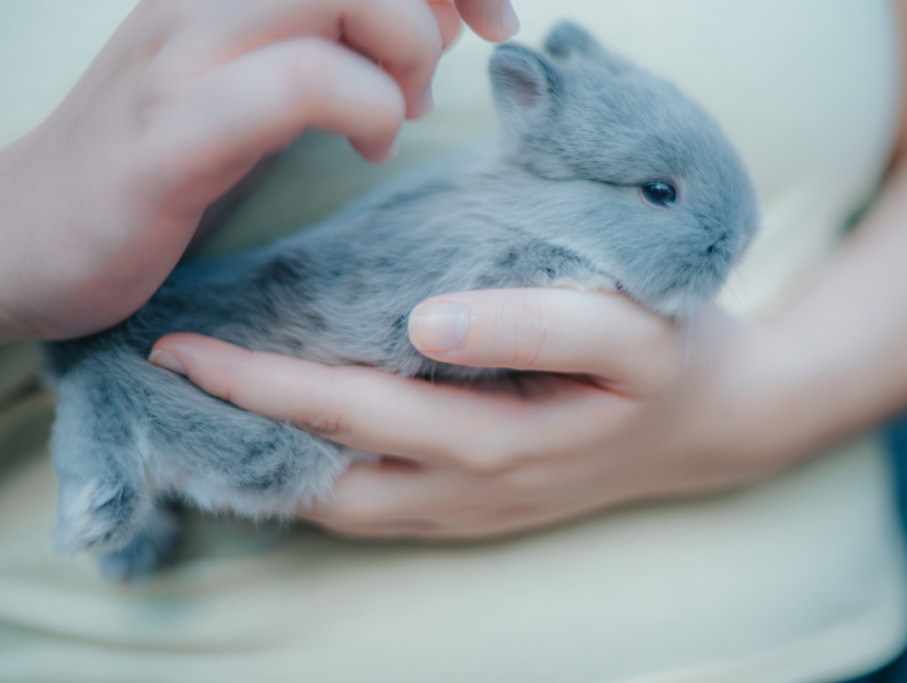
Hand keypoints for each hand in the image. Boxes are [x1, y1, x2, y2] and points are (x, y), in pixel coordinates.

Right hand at [0, 0, 518, 341]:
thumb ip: (338, 41)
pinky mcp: (171, 130)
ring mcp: (183, 55)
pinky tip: (364, 152)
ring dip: (403, 61)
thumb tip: (439, 21)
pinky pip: (299, 82)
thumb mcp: (261, 81)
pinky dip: (364, 111)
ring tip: (392, 122)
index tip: (496, 21)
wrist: (26, 231)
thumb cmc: (163, 157)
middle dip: (432, 14)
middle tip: (423, 90)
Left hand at [149, 289, 793, 539]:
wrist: (717, 425)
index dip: (266, 383)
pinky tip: (297, 446)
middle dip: (245, 424)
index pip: (356, 411)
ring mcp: (475, 512)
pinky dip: (322, 481)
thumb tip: (427, 321)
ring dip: (276, 462)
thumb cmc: (672, 358)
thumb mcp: (630, 329)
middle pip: (332, 469)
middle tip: (175, 374)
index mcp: (503, 441)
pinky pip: (380, 509)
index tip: (186, 350)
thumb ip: (538, 323)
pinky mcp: (481, 512)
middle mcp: (474, 492)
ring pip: (348, 505)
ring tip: (216, 413)